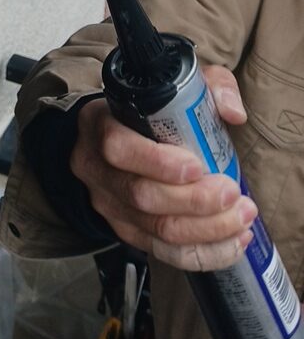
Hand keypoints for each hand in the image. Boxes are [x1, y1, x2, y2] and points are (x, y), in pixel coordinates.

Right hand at [70, 65, 254, 269]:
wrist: (115, 136)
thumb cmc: (148, 111)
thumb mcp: (175, 85)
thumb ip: (209, 87)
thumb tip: (233, 113)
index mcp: (99, 125)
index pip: (118, 148)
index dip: (158, 162)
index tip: (198, 166)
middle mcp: (96, 169)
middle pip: (141, 196)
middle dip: (195, 201)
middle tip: (232, 193)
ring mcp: (109, 204)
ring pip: (156, 229)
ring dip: (206, 230)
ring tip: (242, 218)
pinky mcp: (126, 231)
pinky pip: (164, 253)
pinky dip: (204, 253)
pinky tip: (232, 242)